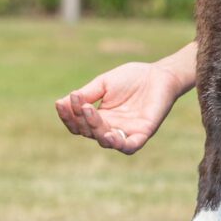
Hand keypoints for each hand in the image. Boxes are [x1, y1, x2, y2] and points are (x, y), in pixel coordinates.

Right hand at [56, 62, 187, 154]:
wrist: (159, 74)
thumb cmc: (132, 78)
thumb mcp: (104, 83)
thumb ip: (86, 94)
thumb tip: (62, 103)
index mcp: (100, 117)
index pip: (78, 124)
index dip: (68, 116)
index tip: (61, 103)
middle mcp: (111, 128)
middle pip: (88, 132)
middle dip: (80, 119)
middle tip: (81, 104)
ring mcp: (126, 132)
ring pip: (105, 140)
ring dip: (95, 129)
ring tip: (90, 112)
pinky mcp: (143, 133)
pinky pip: (129, 146)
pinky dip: (118, 144)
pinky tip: (109, 134)